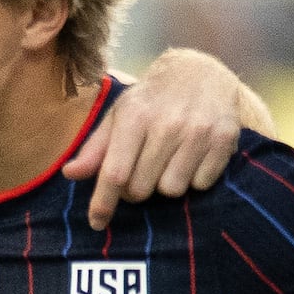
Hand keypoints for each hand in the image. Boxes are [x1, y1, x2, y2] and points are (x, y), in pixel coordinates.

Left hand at [70, 46, 263, 225]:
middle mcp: (167, 124)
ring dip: (165, 184)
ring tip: (167, 161)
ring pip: (172, 190)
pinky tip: (190, 157)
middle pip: (141, 189)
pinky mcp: (224, 139)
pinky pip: (201, 184)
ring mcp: (198, 132)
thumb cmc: (152, 100)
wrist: (201, 71)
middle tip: (140, 171)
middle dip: (135, 190)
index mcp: (135, 117)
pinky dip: (193, 179)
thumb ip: (96, 148)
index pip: (115, 173)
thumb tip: (70, 174)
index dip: (103, 203)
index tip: (97, 223)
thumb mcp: (119, 115)